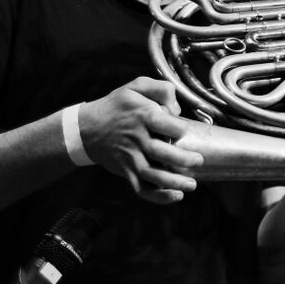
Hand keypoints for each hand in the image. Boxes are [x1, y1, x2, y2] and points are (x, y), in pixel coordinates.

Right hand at [77, 76, 203, 203]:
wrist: (86, 128)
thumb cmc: (117, 107)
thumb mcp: (136, 87)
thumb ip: (161, 89)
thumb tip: (176, 107)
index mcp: (141, 115)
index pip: (164, 123)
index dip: (178, 128)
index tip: (184, 130)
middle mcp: (136, 138)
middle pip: (160, 152)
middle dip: (182, 159)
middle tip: (198, 161)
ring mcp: (130, 157)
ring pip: (152, 174)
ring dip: (173, 182)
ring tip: (191, 184)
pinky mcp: (126, 171)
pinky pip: (141, 188)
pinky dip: (158, 196)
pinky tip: (175, 196)